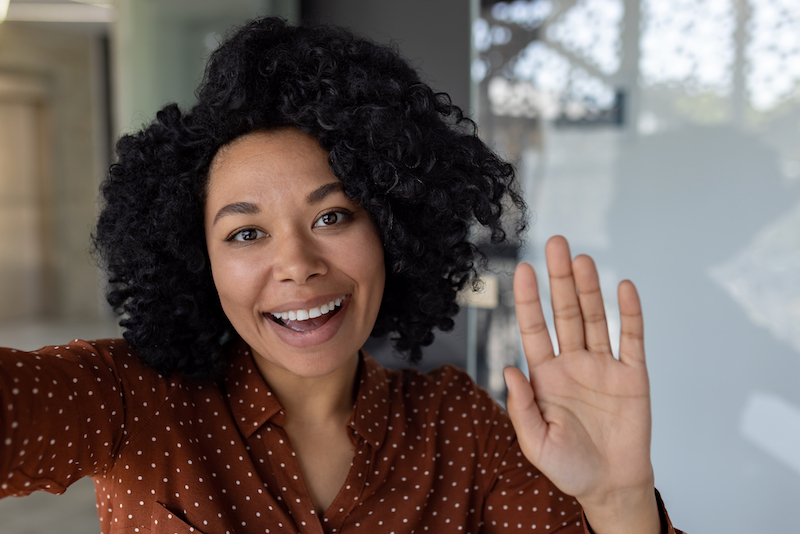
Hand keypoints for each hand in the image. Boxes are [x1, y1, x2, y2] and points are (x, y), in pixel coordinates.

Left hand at [504, 236, 659, 533]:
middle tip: (556, 244)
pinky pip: (632, 339)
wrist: (610, 485)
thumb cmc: (568, 467)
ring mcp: (603, 366)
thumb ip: (521, 407)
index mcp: (546, 375)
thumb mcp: (536, 443)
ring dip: (589, 289)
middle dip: (559, 279)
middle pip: (564, 312)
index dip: (528, 299)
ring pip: (595, 318)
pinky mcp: (633, 376)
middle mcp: (573, 363)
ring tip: (582, 259)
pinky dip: (629, 314)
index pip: (534, 328)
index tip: (522, 269)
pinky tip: (624, 288)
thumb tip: (509, 369)